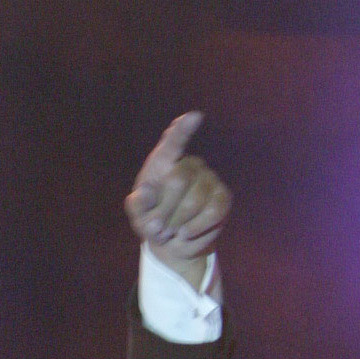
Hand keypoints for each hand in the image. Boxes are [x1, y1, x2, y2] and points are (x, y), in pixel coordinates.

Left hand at [126, 111, 230, 288]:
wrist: (173, 241)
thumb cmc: (152, 221)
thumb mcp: (138, 215)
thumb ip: (137, 205)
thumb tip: (144, 194)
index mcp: (165, 161)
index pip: (173, 141)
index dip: (183, 129)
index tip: (194, 117)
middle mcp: (191, 163)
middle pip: (178, 180)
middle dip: (163, 211)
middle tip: (157, 229)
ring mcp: (209, 178)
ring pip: (196, 199)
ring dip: (177, 223)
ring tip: (169, 233)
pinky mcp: (223, 197)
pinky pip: (213, 211)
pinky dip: (196, 228)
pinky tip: (185, 234)